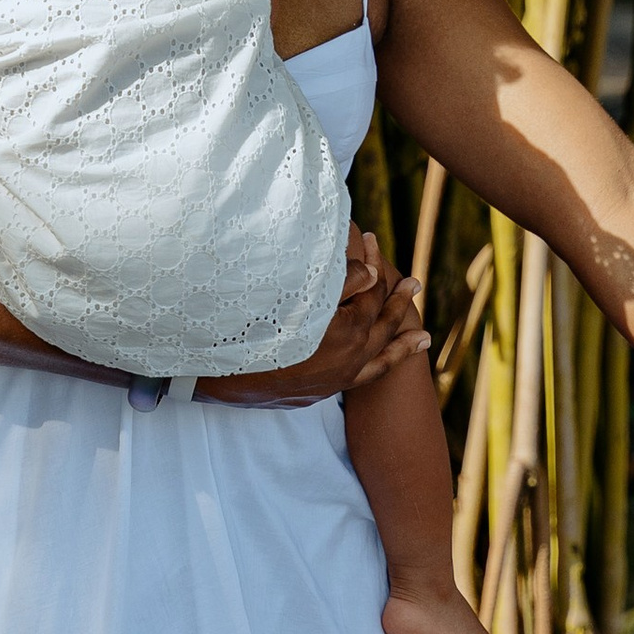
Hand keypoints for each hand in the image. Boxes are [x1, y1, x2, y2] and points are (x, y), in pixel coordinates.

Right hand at [199, 233, 426, 406]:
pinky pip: (365, 377)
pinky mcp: (319, 393)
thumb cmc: (245, 325)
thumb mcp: (292, 294)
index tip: (370, 239)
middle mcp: (346, 360)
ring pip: (380, 355)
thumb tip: (372, 273)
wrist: (210, 373)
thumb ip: (338, 282)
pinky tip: (393, 357)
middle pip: (381, 323)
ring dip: (401, 339)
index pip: (369, 291)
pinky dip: (385, 364)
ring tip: (423, 333)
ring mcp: (334, 380)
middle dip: (396, 298)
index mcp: (343, 332)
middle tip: (414, 282)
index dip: (372, 261)